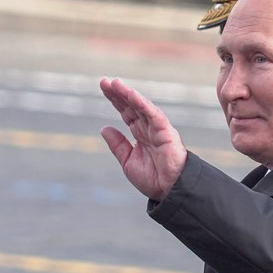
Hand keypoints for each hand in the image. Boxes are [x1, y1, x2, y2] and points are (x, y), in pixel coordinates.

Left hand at [99, 77, 187, 200]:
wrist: (169, 191)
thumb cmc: (152, 179)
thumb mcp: (128, 161)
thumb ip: (117, 145)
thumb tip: (104, 128)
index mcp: (139, 133)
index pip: (125, 111)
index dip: (115, 99)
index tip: (104, 86)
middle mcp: (148, 128)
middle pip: (131, 106)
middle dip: (118, 93)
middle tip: (105, 81)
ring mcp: (157, 128)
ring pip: (140, 107)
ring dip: (128, 94)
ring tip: (115, 83)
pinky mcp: (166, 132)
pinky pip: (153, 115)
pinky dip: (142, 104)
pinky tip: (131, 94)